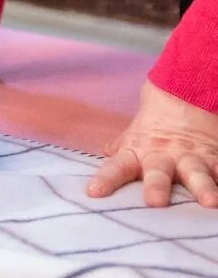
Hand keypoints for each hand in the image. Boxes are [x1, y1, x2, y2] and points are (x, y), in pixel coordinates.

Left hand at [87, 80, 217, 206]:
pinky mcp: (214, 159)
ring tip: (210, 202)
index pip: (117, 167)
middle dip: (156, 186)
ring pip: (196, 173)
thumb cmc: (154, 124)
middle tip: (154, 202)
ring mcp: (190, 158)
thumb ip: (120, 149)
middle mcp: (163, 156)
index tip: (93, 192)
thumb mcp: (133, 136)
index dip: (106, 179)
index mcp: (138, 152)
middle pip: (157, 172)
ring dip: (202, 188)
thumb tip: (104, 155)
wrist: (183, 95)